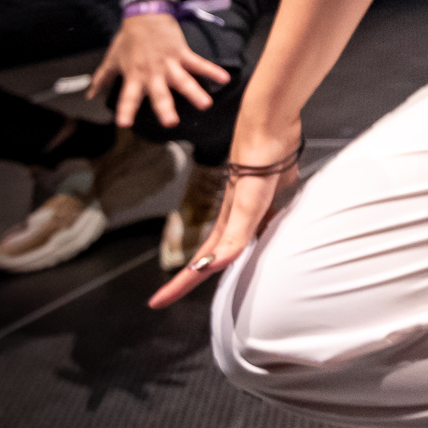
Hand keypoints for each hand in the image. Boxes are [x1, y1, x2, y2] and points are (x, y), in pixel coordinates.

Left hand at [88, 13, 229, 129]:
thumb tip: (90, 94)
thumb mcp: (112, 59)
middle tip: (171, 122)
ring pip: (183, 80)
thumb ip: (102, 78)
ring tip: (205, 104)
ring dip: (194, 92)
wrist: (145, 14)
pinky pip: (198, 63)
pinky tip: (224, 79)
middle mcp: (152, 73)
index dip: (125, 110)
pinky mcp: (182, 53)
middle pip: (159, 93)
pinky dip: (212, 71)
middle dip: (165, 107)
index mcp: (134, 76)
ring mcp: (169, 63)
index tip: (124, 124)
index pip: (128, 97)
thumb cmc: (128, 38)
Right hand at [148, 110, 301, 308]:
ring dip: (223, 256)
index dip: (179, 285)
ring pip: (236, 238)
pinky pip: (262, 221)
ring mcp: (252, 203)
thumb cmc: (258, 160)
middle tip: (175, 294)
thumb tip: (210, 267)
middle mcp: (236, 216)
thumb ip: (235, 235)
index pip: (200, 264)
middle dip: (195, 276)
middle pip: (213, 255)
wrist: (271, 124)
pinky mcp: (270, 190)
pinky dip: (259, 234)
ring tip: (216, 272)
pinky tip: (266, 235)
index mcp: (227, 223)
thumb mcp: (247, 204)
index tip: (156, 303)